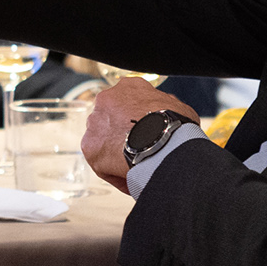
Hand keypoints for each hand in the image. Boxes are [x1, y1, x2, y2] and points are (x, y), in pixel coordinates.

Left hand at [80, 78, 199, 196]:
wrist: (163, 142)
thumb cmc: (174, 124)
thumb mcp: (177, 105)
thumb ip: (164, 105)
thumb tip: (165, 112)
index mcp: (128, 87)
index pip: (127, 102)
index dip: (137, 118)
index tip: (145, 132)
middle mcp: (106, 99)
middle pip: (111, 120)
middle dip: (123, 134)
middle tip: (140, 149)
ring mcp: (95, 122)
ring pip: (104, 141)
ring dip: (117, 153)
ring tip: (137, 166)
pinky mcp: (89, 147)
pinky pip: (101, 164)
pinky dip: (114, 173)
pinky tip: (131, 178)